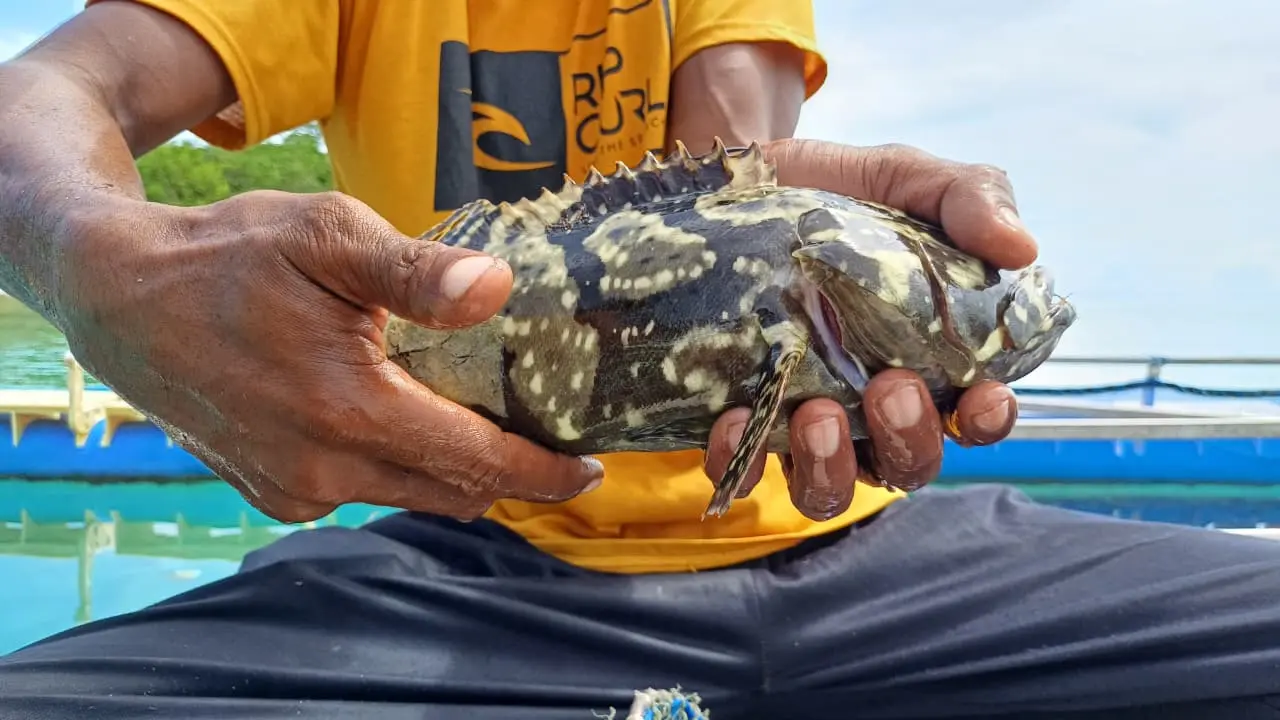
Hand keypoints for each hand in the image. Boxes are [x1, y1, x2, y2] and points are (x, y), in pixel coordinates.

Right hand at [54, 191, 603, 522]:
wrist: (120, 295)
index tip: (586, 466)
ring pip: (408, 494)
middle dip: (507, 470)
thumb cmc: (227, 255)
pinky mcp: (272, 490)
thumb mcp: (325, 235)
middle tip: (544, 430)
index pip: (478, 464)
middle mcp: (322, 471)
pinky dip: (398, 466)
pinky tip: (404, 416)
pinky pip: (361, 491)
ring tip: (482, 419)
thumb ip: (416, 271)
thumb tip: (496, 288)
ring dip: (452, 467)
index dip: (542, 470)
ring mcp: (292, 489)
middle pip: (451, 489)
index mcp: (349, 413)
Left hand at [703, 139, 1035, 519]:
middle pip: (908, 463)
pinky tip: (736, 419)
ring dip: (831, 467)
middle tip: (890, 385)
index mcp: (931, 356)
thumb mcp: (910, 178)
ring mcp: (805, 415)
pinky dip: (741, 459)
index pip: (974, 415)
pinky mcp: (742, 414)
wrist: (740, 175)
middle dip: (908, 440)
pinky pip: (744, 466)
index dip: (987, 421)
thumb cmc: (839, 189)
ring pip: (831, 488)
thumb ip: (970, 199)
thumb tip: (1021, 246)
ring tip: (818, 414)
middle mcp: (871, 401)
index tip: (981, 398)